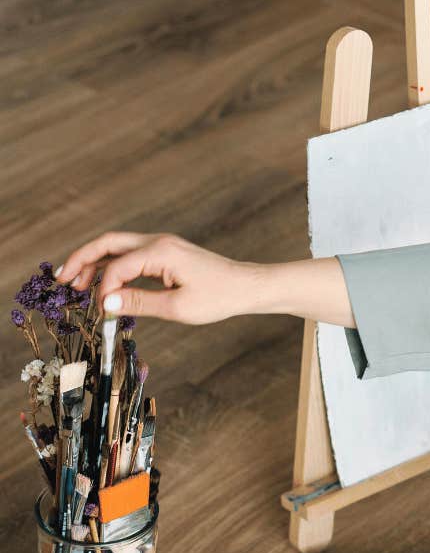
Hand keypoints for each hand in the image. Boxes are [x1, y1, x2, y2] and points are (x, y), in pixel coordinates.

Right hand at [56, 232, 260, 323]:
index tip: (99, 311)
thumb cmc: (219, 298)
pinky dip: (112, 266)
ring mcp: (161, 245)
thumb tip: (105, 304)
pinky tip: (102, 283)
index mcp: (160, 251)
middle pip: (108, 243)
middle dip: (81, 259)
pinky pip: (131, 255)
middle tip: (60, 280)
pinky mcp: (165, 254)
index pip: (117, 266)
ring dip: (94, 262)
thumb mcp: (178, 308)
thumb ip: (139, 303)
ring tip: (74, 283)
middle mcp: (157, 241)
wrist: (246, 287)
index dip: (102, 289)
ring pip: (117, 247)